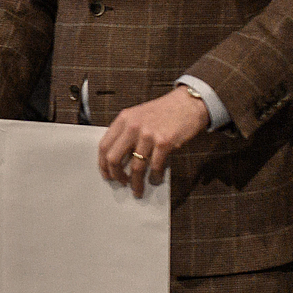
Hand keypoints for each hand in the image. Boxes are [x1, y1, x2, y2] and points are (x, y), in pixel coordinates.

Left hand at [96, 87, 210, 194]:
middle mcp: (133, 126)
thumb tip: (117, 158)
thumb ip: (126, 132)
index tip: (107, 174)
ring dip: (136, 182)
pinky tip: (155, 179)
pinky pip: (155, 166)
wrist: (189, 103)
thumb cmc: (164, 111)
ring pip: (135, 167)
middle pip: (114, 158)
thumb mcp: (138, 115)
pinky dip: (155, 177)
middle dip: (116, 175)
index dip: (103, 164)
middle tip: (121, 183)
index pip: (104, 146)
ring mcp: (148, 134)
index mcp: (123, 119)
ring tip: (138, 189)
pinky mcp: (164, 142)